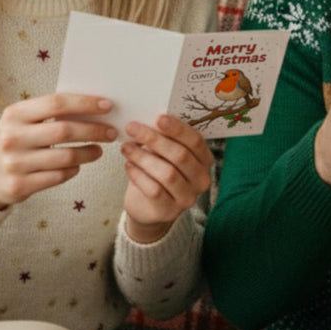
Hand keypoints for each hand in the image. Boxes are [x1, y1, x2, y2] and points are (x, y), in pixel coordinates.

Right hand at [0, 93, 117, 209]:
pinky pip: (58, 176)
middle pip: (65, 131)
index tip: (108, 105)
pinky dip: (73, 170)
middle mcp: (13, 137)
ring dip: (89, 153)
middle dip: (95, 130)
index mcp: (15, 114)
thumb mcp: (21, 122)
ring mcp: (15, 163)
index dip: (85, 103)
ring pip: (66, 157)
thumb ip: (49, 113)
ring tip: (99, 150)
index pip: (57, 103)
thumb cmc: (14, 142)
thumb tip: (93, 107)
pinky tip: (77, 165)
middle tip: (111, 132)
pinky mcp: (20, 185)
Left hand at [121, 114, 214, 242]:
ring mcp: (187, 198)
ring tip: (126, 147)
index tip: (158, 118)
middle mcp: (201, 180)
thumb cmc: (156, 172)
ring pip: (167, 173)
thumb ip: (163, 139)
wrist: (147, 206)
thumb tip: (147, 120)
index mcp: (204, 160)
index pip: (196, 142)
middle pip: (181, 156)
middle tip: (132, 128)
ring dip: (143, 157)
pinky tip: (128, 165)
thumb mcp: (163, 154)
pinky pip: (154, 190)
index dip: (178, 129)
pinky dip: (138, 175)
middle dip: (155, 139)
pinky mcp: (169, 211)